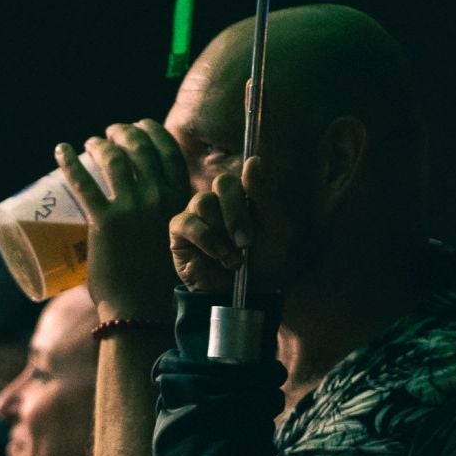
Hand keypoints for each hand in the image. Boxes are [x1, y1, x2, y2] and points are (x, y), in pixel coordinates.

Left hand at [56, 119, 189, 321]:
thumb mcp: (175, 235)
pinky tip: (61, 150)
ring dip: (98, 143)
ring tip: (89, 143)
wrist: (141, 306)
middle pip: (139, 147)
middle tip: (109, 134)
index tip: (140, 125)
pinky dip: (70, 161)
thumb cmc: (156, 276)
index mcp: (180, 199)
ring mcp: (131, 208)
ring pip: (112, 158)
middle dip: (122, 132)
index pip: (168, 150)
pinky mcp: (104, 221)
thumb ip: (167, 215)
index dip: (153, 132)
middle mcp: (159, 197)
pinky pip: (83, 182)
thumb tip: (150, 200)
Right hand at [168, 156, 263, 294]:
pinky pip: (189, 223)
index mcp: (243, 195)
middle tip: (247, 242)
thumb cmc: (263, 261)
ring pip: (204, 202)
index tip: (258, 206)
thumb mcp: (275, 228)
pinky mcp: (179, 231)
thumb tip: (254, 160)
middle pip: (222, 183)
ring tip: (234, 258)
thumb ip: (264, 195)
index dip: (248, 185)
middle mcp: (218, 199)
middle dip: (237, 213)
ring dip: (223, 233)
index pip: (242, 174)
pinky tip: (218, 257)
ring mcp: (196, 213)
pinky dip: (207, 240)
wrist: (245, 295)